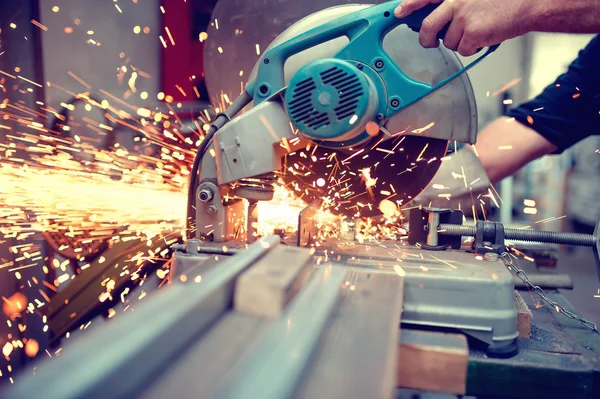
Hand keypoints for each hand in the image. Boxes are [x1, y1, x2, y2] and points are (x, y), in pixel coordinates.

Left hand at [394, 0, 530, 55]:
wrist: (529, 3)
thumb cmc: (504, 0)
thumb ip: (455, 3)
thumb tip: (437, 17)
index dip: (409, 4)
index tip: (399, 12)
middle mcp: (456, 1)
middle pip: (428, 26)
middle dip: (427, 38)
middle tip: (430, 41)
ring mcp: (463, 17)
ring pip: (448, 41)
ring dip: (460, 41)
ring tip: (476, 31)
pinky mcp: (472, 32)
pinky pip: (463, 49)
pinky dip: (472, 48)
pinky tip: (484, 37)